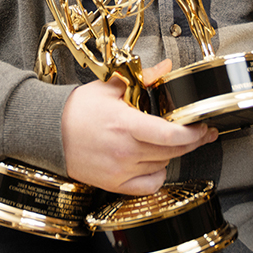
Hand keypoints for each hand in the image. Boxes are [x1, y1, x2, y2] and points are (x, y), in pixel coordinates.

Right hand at [61, 59, 217, 194]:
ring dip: (171, 153)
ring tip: (171, 141)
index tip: (203, 126)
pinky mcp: (113, 183)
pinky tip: (157, 162)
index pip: (169, 134)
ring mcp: (119, 170)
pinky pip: (148, 185)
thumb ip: (144, 78)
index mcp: (125, 124)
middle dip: (192, 141)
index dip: (192, 133)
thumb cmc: (78, 109)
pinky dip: (158, 174)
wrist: (49, 132)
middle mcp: (124, 150)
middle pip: (172, 151)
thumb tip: (166, 68)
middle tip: (202, 133)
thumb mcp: (111, 87)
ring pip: (162, 165)